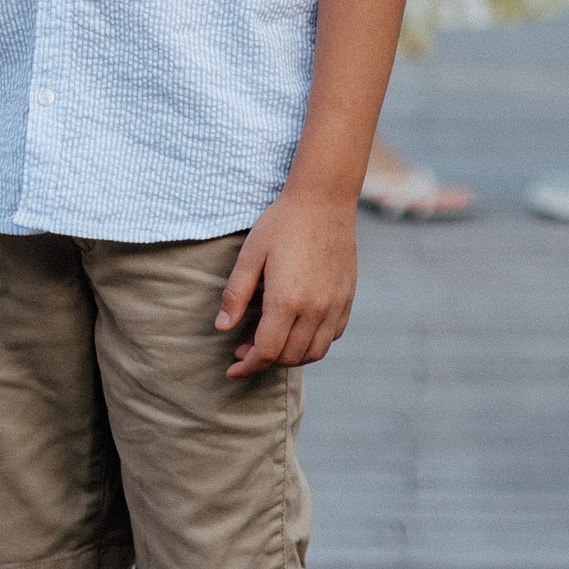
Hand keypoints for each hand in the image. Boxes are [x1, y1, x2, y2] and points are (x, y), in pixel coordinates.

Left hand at [215, 184, 358, 380]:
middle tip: (243, 351)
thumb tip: (222, 327)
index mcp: (287, 300)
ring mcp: (334, 305)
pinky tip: (297, 331)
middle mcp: (315, 309)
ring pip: (314, 352)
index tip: (232, 369)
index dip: (247, 366)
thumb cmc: (282, 223)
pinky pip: (332, 336)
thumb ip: (235, 294)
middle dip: (264, 362)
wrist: (324, 200)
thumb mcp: (250, 255)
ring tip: (270, 345)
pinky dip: (313, 343)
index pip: (267, 351)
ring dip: (290, 357)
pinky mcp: (346, 298)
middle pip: (290, 357)